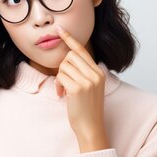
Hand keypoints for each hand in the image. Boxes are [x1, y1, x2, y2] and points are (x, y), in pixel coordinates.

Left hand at [54, 24, 109, 151]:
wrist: (90, 127)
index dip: (70, 39)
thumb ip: (83, 72)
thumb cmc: (87, 108)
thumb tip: (67, 59)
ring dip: (60, 78)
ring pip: (64, 65)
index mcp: (99, 72)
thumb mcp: (90, 86)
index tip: (59, 29)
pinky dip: (58, 85)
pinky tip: (62, 95)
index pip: (83, 50)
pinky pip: (60, 76)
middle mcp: (95, 74)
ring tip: (63, 90)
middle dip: (63, 66)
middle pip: (70, 56)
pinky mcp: (78, 88)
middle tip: (63, 81)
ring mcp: (87, 81)